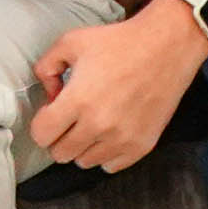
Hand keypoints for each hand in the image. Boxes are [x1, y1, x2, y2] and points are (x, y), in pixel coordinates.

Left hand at [28, 0, 207, 170]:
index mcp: (78, 100)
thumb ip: (46, 67)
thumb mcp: (72, 41)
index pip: (41, 135)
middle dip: (60, 136)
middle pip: (61, 154)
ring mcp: (122, 139)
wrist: (166, 47)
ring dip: (83, 146)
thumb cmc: (119, 42)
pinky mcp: (141, 146)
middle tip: (71, 118)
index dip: (42, 123)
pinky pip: (110, 166)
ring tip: (93, 122)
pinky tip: (110, 131)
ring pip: (84, 162)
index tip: (52, 112)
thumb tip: (48, 95)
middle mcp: (98, 126)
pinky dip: (106, 153)